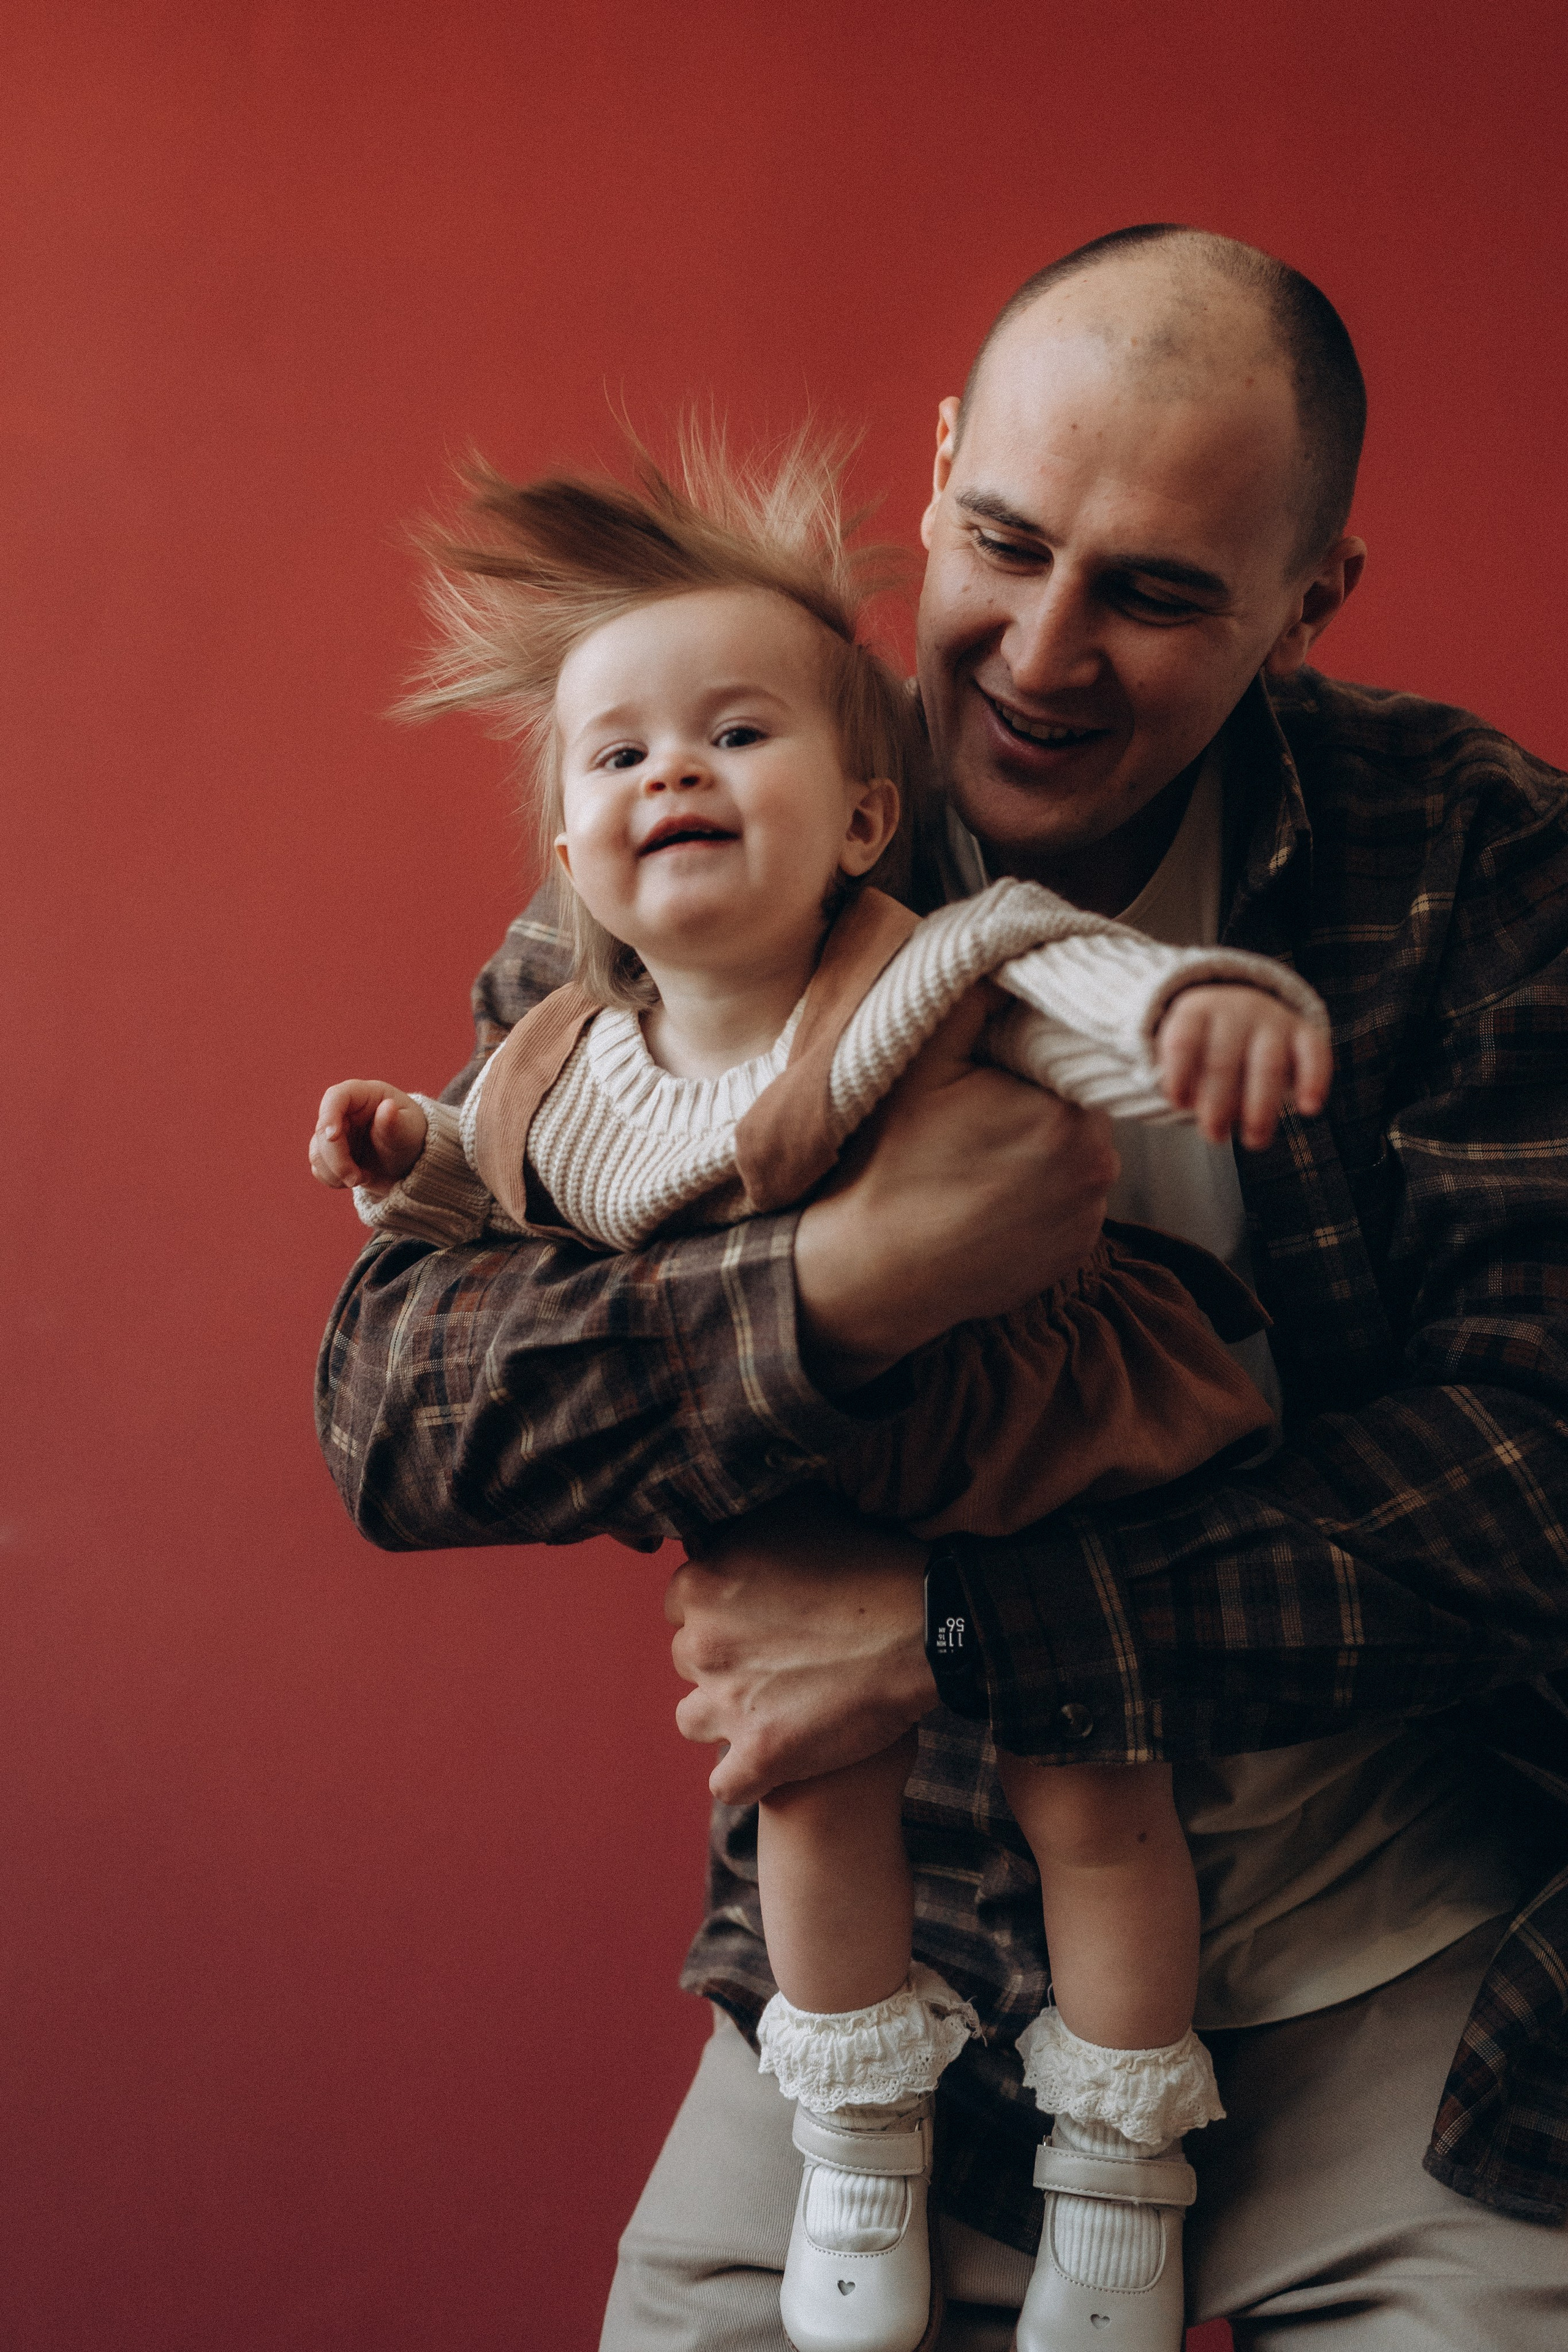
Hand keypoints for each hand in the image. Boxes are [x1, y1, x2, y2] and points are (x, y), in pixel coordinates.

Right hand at [310, 1080, 427, 1191]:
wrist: (410, 1162)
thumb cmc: (411, 1137)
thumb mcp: (408, 1131)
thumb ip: (394, 1122)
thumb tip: (388, 1106)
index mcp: (364, 1095)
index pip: (336, 1097)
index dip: (329, 1115)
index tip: (332, 1137)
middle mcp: (344, 1112)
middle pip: (322, 1131)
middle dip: (336, 1160)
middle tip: (356, 1179)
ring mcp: (335, 1133)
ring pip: (317, 1152)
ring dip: (335, 1172)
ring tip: (362, 1179)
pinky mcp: (330, 1154)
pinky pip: (319, 1167)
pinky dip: (334, 1179)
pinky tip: (357, 1179)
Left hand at [666, 1489, 936, 1803]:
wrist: (926, 1626)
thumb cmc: (870, 1562)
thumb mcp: (797, 1513)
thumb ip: (742, 1522)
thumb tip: (713, 1525)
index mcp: (702, 1585)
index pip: (680, 1607)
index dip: (719, 1614)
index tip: (755, 1620)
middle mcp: (703, 1644)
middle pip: (688, 1663)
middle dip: (723, 1663)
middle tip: (774, 1661)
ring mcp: (728, 1704)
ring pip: (694, 1722)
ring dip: (725, 1720)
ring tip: (770, 1711)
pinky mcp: (761, 1756)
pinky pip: (728, 1785)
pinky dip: (748, 1779)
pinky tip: (775, 1765)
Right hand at [794, 983, 1118, 1390]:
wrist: (867, 1275)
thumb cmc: (885, 1168)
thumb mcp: (918, 1064)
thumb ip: (973, 998)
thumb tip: (1014, 955)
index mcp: (1066, 1116)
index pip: (1073, 1054)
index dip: (1029, 1052)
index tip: (985, 1068)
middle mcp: (1097, 1171)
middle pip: (1076, 1102)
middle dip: (1034, 1096)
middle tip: (970, 1112)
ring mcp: (1089, 1219)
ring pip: (1074, 1152)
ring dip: (1036, 1146)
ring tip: (971, 1160)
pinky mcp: (1073, 1255)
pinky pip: (1066, 1201)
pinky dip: (1036, 1194)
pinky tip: (983, 1199)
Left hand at [1156, 987, 1332, 1149]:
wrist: (1242, 1006)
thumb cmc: (1206, 1043)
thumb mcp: (1184, 1049)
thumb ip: (1182, 1076)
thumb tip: (1187, 1107)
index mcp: (1197, 1013)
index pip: (1184, 1041)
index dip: (1178, 1074)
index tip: (1178, 1104)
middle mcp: (1235, 1012)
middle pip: (1224, 1060)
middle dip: (1217, 1105)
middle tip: (1214, 1135)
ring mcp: (1273, 1020)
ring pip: (1268, 1064)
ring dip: (1261, 1107)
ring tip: (1255, 1140)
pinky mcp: (1304, 1031)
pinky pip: (1314, 1053)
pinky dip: (1315, 1081)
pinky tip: (1309, 1108)